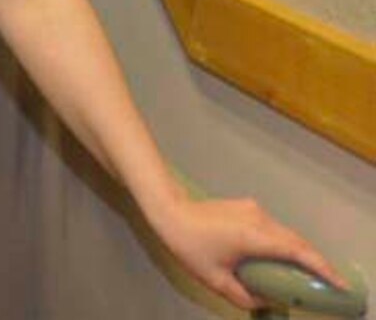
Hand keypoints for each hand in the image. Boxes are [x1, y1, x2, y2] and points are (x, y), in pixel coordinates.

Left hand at [145, 191, 343, 311]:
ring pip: (286, 232)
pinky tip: (281, 257)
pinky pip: (275, 227)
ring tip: (306, 273)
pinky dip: (284, 242)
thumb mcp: (215, 279)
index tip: (339, 282)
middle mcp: (259, 219)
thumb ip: (243, 295)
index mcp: (254, 236)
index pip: (298, 251)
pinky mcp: (248, 207)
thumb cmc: (189, 245)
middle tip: (328, 282)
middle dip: (316, 262)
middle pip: (297, 241)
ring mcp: (254, 209)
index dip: (322, 267)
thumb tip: (265, 300)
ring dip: (299, 251)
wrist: (168, 209)